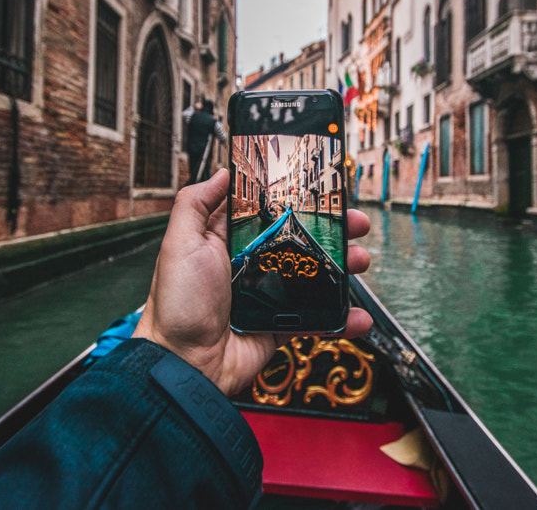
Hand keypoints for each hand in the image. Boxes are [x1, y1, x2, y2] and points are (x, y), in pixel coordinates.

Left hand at [133, 168, 372, 394]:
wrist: (185, 364)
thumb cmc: (177, 305)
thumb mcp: (179, 244)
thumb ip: (195, 204)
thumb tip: (221, 173)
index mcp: (229, 242)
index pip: (270, 212)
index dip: (297, 202)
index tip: (323, 192)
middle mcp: (252, 265)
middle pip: (300, 241)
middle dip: (332, 232)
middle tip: (355, 224)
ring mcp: (269, 296)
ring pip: (315, 276)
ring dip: (342, 269)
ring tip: (358, 262)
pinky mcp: (280, 326)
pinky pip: (317, 319)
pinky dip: (341, 318)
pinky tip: (358, 315)